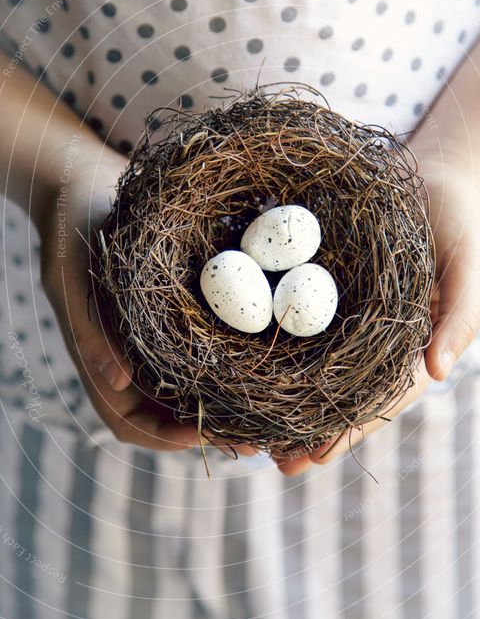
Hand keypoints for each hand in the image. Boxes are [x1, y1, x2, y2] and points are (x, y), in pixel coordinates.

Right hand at [38, 144, 255, 454]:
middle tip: (258, 434)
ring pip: (189, 386)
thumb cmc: (72, 225)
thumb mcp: (71, 273)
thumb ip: (89, 328)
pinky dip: (228, 361)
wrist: (84, 180)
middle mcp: (128, 356)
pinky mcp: (171, 312)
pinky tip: (263, 355)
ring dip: (226, 401)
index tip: (209, 437)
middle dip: (210, 429)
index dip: (167, 438)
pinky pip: (201, 347)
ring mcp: (150, 336)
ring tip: (269, 406)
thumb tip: (117, 383)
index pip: (130, 420)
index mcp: (98, 359)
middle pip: (167, 413)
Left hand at [273, 152, 479, 475]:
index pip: (375, 401)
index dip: (345, 431)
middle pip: (336, 391)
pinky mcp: (320, 282)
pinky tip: (239, 359)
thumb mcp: (469, 269)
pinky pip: (292, 312)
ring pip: (309, 361)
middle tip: (273, 460)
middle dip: (305, 428)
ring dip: (279, 395)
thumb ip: (459, 318)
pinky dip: (269, 339)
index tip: (314, 457)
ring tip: (247, 428)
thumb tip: (438, 373)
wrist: (435, 178)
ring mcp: (343, 312)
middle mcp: (371, 337)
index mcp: (407, 347)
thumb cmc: (459, 226)